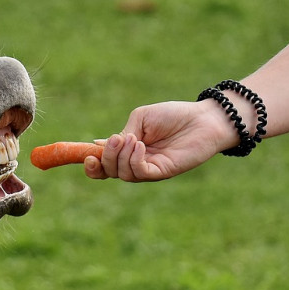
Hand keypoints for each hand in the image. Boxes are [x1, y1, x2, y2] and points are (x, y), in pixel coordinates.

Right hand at [84, 100, 230, 181]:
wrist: (202, 119)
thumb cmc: (173, 115)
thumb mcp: (140, 118)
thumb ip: (123, 133)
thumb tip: (99, 144)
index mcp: (127, 149)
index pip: (103, 164)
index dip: (91, 164)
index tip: (87, 156)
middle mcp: (135, 162)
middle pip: (109, 171)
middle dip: (105, 158)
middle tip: (116, 140)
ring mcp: (148, 169)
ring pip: (122, 174)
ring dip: (121, 156)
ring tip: (133, 139)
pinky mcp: (162, 172)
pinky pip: (140, 174)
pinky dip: (134, 160)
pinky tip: (140, 145)